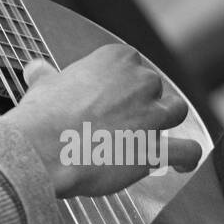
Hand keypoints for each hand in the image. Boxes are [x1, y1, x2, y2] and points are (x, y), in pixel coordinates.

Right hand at [7, 44, 202, 197]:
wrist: (42, 150)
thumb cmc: (42, 117)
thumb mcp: (43, 85)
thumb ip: (48, 76)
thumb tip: (37, 69)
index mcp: (115, 59)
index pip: (130, 62)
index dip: (121, 81)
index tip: (108, 94)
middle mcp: (139, 82)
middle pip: (153, 86)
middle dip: (141, 101)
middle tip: (119, 118)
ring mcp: (150, 116)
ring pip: (175, 111)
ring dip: (166, 120)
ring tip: (151, 133)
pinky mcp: (154, 148)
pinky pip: (186, 150)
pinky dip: (186, 157)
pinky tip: (179, 163)